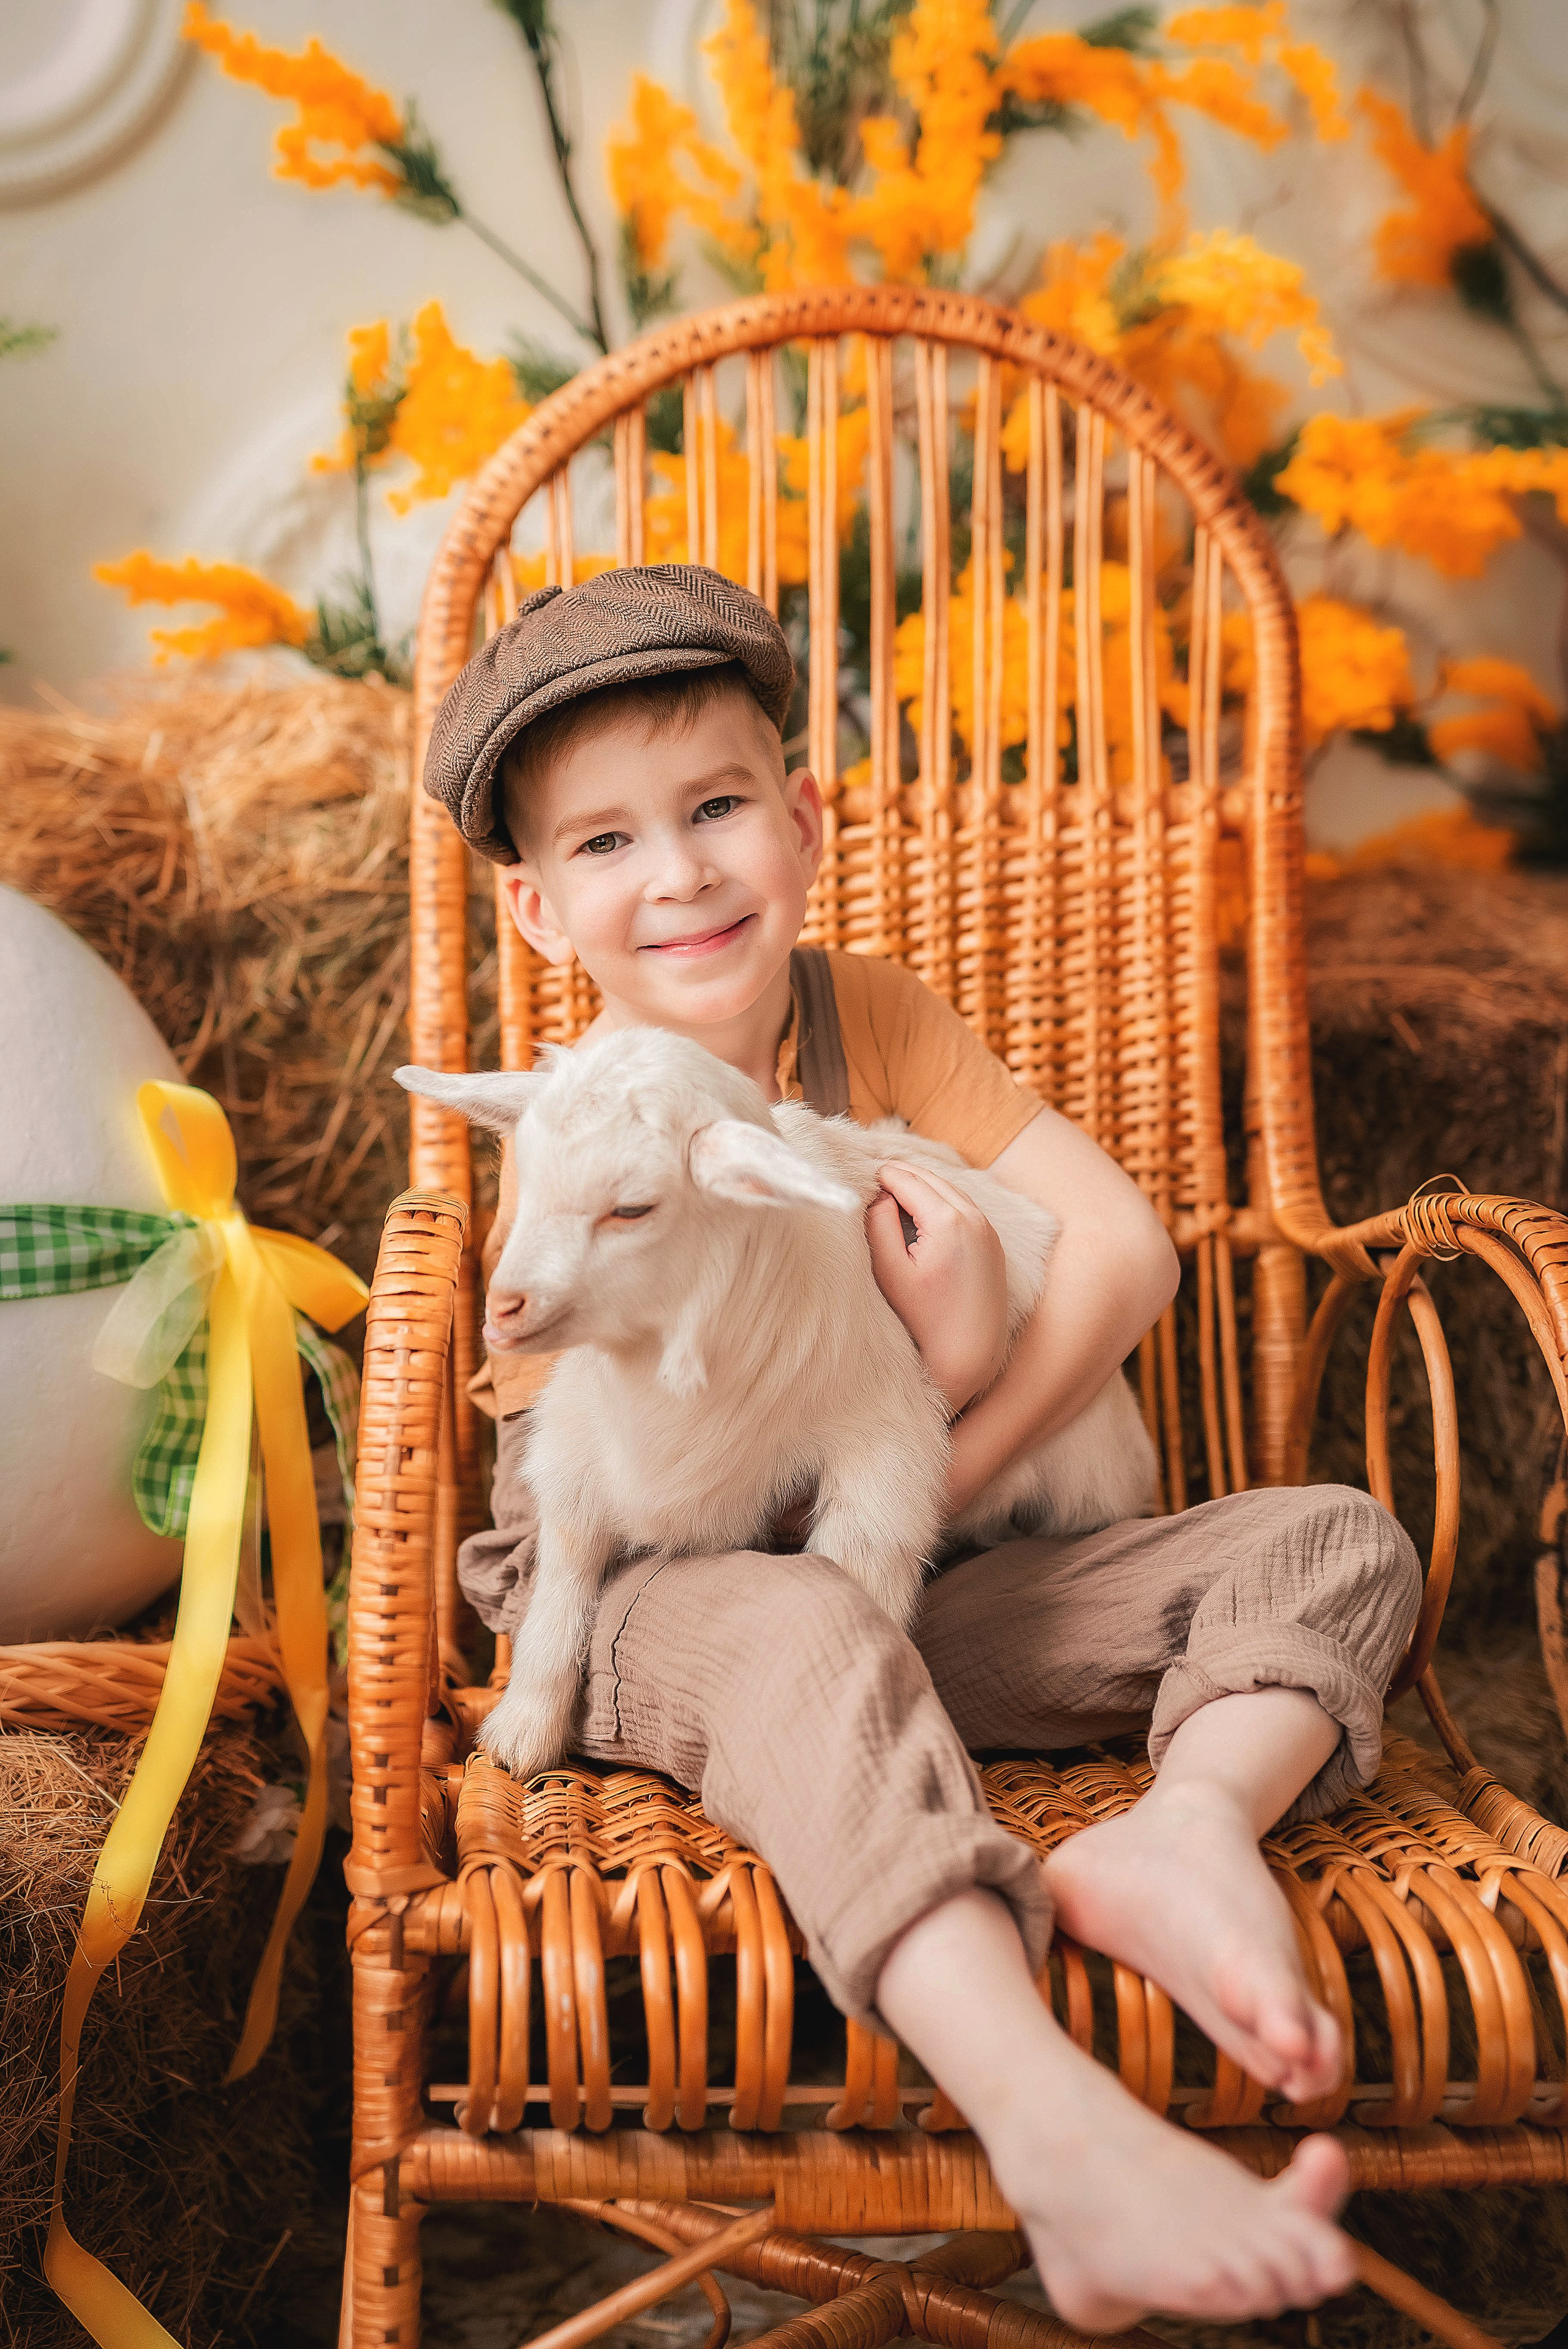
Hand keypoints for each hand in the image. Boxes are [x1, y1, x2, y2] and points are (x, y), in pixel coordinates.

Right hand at [867, 1160, 1010, 1415]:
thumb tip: (880, 1195)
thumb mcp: (890, 1271)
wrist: (969, 1353)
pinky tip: (924, 1209)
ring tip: (895, 1189)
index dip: (882, 1175)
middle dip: (902, 1174)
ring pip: (950, 1190)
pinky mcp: (993, 1244)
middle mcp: (974, 1218)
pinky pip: (964, 1207)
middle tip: (875, 1176)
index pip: (908, 1181)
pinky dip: (942, 1199)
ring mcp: (988, 1230)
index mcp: (948, 1221)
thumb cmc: (924, 1319)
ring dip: (923, 1185)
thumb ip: (879, 1225)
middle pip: (931, 1179)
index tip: (862, 1175)